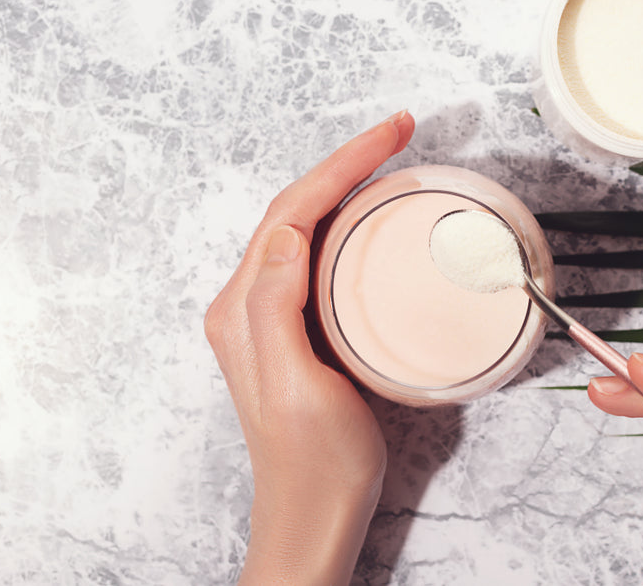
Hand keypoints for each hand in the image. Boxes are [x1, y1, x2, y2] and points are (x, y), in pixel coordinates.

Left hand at [204, 111, 413, 584]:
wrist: (315, 511)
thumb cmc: (314, 461)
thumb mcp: (297, 387)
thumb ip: (275, 309)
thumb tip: (284, 233)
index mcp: (244, 310)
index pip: (292, 212)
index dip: (342, 164)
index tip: (391, 134)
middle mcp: (248, 304)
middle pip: (295, 208)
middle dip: (346, 162)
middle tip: (399, 131)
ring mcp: (269, 315)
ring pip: (304, 225)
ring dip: (344, 184)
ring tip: (388, 159)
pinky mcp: (293, 327)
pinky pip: (315, 253)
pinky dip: (345, 221)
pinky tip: (370, 217)